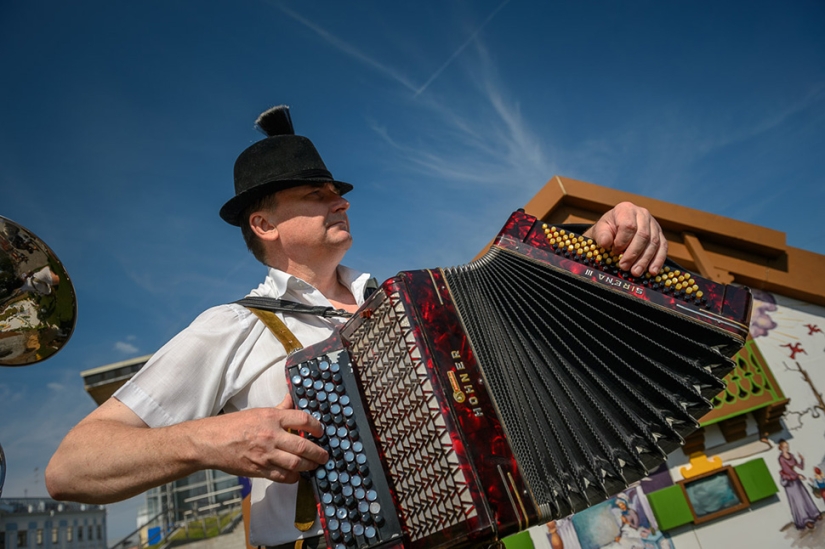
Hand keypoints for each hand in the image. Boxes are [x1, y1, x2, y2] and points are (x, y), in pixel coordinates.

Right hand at [206, 394, 328, 483]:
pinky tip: (297, 475)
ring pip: (296, 463)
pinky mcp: (259, 470)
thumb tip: (292, 399)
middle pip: (303, 446)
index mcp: (271, 417)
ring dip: (309, 466)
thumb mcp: (258, 411)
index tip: (321, 432)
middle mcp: (271, 436)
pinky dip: (293, 477)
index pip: (302, 419)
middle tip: (324, 455)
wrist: (211, 441)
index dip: (317, 426)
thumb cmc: (234, 425)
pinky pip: (282, 477)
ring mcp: (265, 455)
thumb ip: (279, 409)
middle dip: (318, 453)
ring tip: (315, 465)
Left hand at [583, 202, 667, 275]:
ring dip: (645, 260)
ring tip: (636, 272)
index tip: (615, 252)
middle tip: (624, 267)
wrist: (613, 230)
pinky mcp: (660, 235)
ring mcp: (653, 224)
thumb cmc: (606, 230)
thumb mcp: (600, 230)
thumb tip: (606, 243)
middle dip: (633, 254)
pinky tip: (652, 271)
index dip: (622, 241)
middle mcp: (642, 214)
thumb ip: (602, 235)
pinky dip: (658, 260)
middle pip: (643, 235)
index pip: (628, 226)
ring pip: (653, 243)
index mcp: (626, 209)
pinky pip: (663, 247)